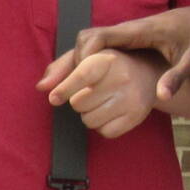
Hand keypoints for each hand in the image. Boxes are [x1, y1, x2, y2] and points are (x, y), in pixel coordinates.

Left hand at [35, 47, 167, 138]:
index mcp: (106, 59)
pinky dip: (103, 126)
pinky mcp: (136, 116)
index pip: (81, 76)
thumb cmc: (108, 64)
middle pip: (78, 104)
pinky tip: (111, 111)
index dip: (64, 89)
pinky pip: (105, 132)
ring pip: (89, 121)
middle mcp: (122, 78)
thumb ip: (61, 68)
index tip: (54, 99)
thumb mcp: (86, 56)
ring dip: (89, 114)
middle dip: (78, 100)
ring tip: (102, 101)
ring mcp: (131, 98)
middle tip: (91, 92)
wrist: (148, 72)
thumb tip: (42, 87)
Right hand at [60, 5, 189, 109]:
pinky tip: (64, 82)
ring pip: (85, 47)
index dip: (86, 54)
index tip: (78, 76)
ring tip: (45, 86)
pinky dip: (77, 66)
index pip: (101, 36)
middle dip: (66, 62)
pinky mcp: (122, 45)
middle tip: (48, 86)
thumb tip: (163, 97)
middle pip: (85, 41)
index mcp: (138, 31)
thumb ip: (177, 77)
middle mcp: (124, 32)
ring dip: (66, 65)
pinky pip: (94, 53)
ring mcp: (121, 38)